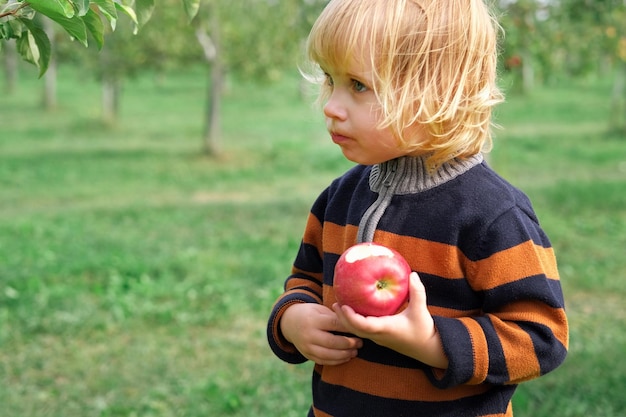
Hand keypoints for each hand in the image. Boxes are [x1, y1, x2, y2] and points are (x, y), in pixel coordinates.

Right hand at [281, 303, 362, 365]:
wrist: (290, 322)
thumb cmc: (311, 313)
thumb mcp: (320, 309)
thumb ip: (335, 316)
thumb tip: (354, 322)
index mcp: (313, 320)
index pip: (334, 324)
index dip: (349, 327)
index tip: (360, 329)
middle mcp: (308, 334)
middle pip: (332, 342)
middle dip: (349, 344)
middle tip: (360, 342)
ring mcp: (306, 347)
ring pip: (328, 355)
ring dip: (344, 355)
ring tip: (355, 351)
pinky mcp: (307, 355)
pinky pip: (323, 361)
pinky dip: (336, 361)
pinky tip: (346, 357)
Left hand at [333, 272, 447, 368]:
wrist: (428, 350)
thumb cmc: (424, 331)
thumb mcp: (421, 310)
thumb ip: (417, 292)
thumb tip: (412, 274)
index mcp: (386, 328)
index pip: (363, 326)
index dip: (351, 317)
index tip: (344, 306)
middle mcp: (379, 335)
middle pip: (354, 329)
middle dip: (343, 318)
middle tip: (335, 303)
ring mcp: (378, 338)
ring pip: (357, 331)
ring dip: (347, 321)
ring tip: (340, 306)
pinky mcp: (380, 338)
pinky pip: (363, 331)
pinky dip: (355, 322)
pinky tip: (353, 312)